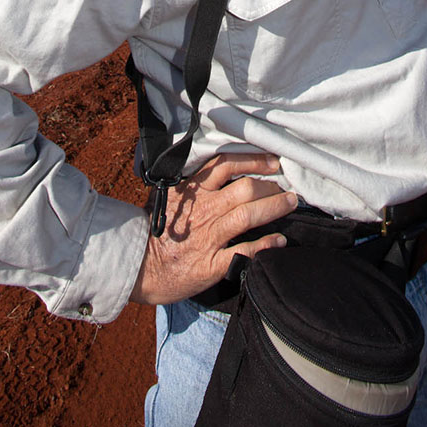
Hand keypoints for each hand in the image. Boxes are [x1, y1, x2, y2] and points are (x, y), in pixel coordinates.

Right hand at [129, 153, 297, 305]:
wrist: (136, 266)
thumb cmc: (153, 232)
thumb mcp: (168, 198)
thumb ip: (192, 186)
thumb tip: (216, 175)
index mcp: (193, 191)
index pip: (226, 165)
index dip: (253, 160)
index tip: (273, 161)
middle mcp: (204, 210)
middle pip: (245, 189)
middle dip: (271, 186)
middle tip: (287, 187)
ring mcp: (208, 236)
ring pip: (248, 215)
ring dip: (274, 208)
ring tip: (290, 203)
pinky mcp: (211, 264)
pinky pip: (243, 252)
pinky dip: (264, 245)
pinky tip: (278, 241)